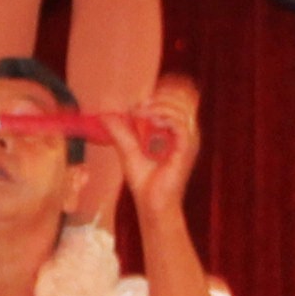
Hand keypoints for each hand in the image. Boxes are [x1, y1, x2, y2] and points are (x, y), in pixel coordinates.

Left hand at [110, 75, 202, 219]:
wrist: (152, 204)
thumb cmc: (144, 181)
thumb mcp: (127, 150)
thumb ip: (120, 131)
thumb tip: (105, 114)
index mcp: (176, 131)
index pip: (180, 99)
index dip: (165, 91)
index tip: (142, 97)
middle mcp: (186, 133)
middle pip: (184, 99)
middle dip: (161, 96)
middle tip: (140, 105)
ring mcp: (188, 141)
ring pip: (182, 109)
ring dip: (160, 106)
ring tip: (141, 112)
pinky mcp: (186, 149)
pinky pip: (181, 125)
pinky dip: (165, 118)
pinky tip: (150, 121)